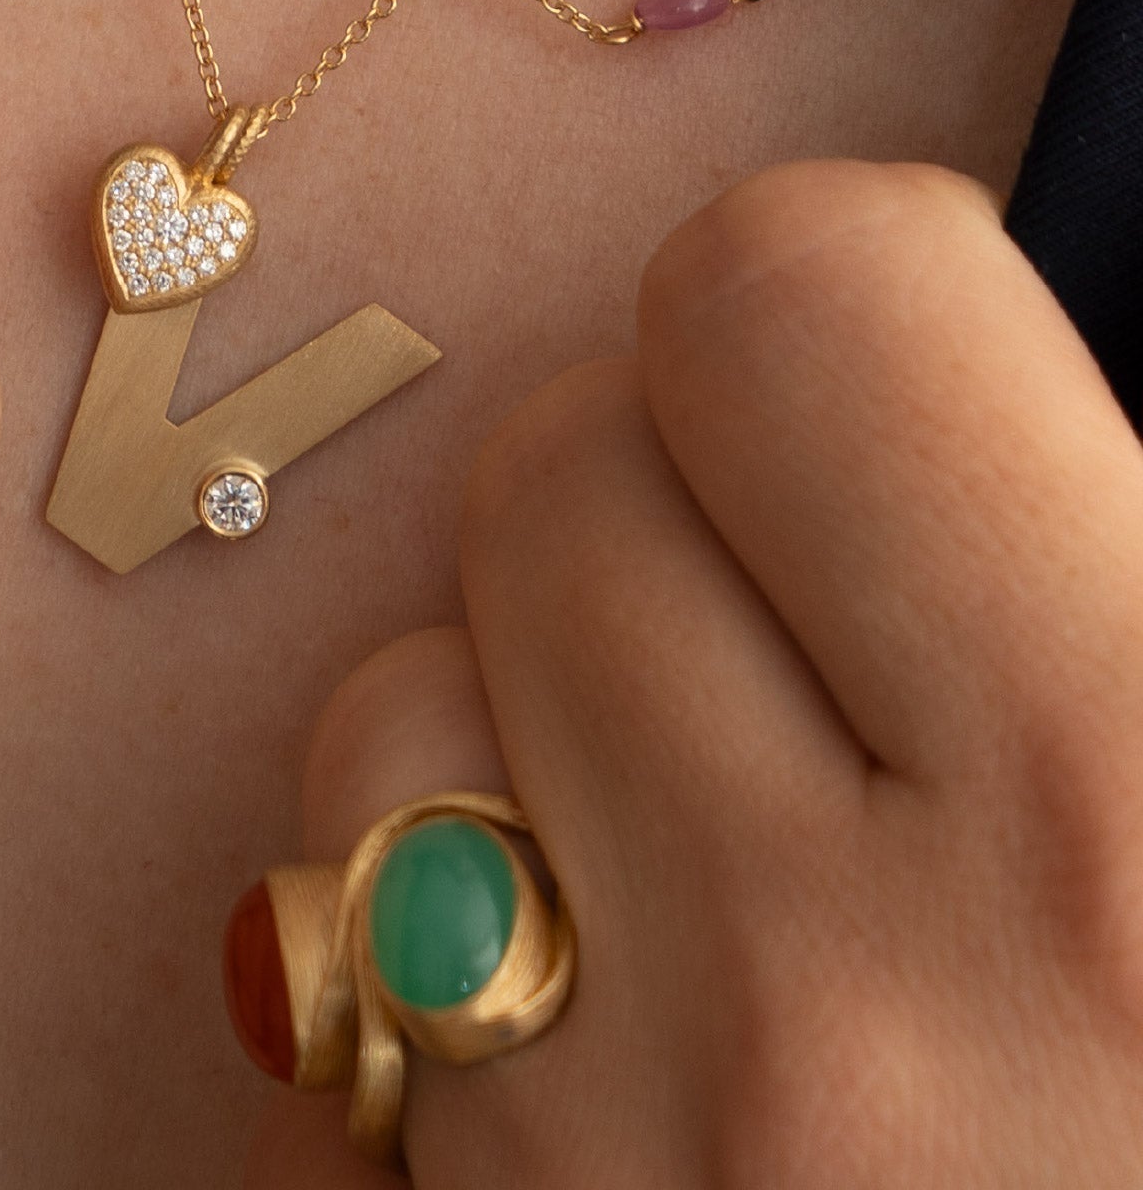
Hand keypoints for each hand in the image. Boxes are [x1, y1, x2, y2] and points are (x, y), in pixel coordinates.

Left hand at [256, 161, 1142, 1186]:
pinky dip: (458, 919)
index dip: (855, 302)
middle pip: (559, 470)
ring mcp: (604, 1184)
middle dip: (682, 489)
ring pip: (396, 698)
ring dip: (533, 705)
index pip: (789, 298)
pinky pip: (336, 949)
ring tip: (735, 820)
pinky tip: (641, 1009)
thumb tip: (930, 343)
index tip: (906, 385)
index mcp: (1139, 826)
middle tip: (832, 599)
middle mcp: (838, 1009)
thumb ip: (1118, 563)